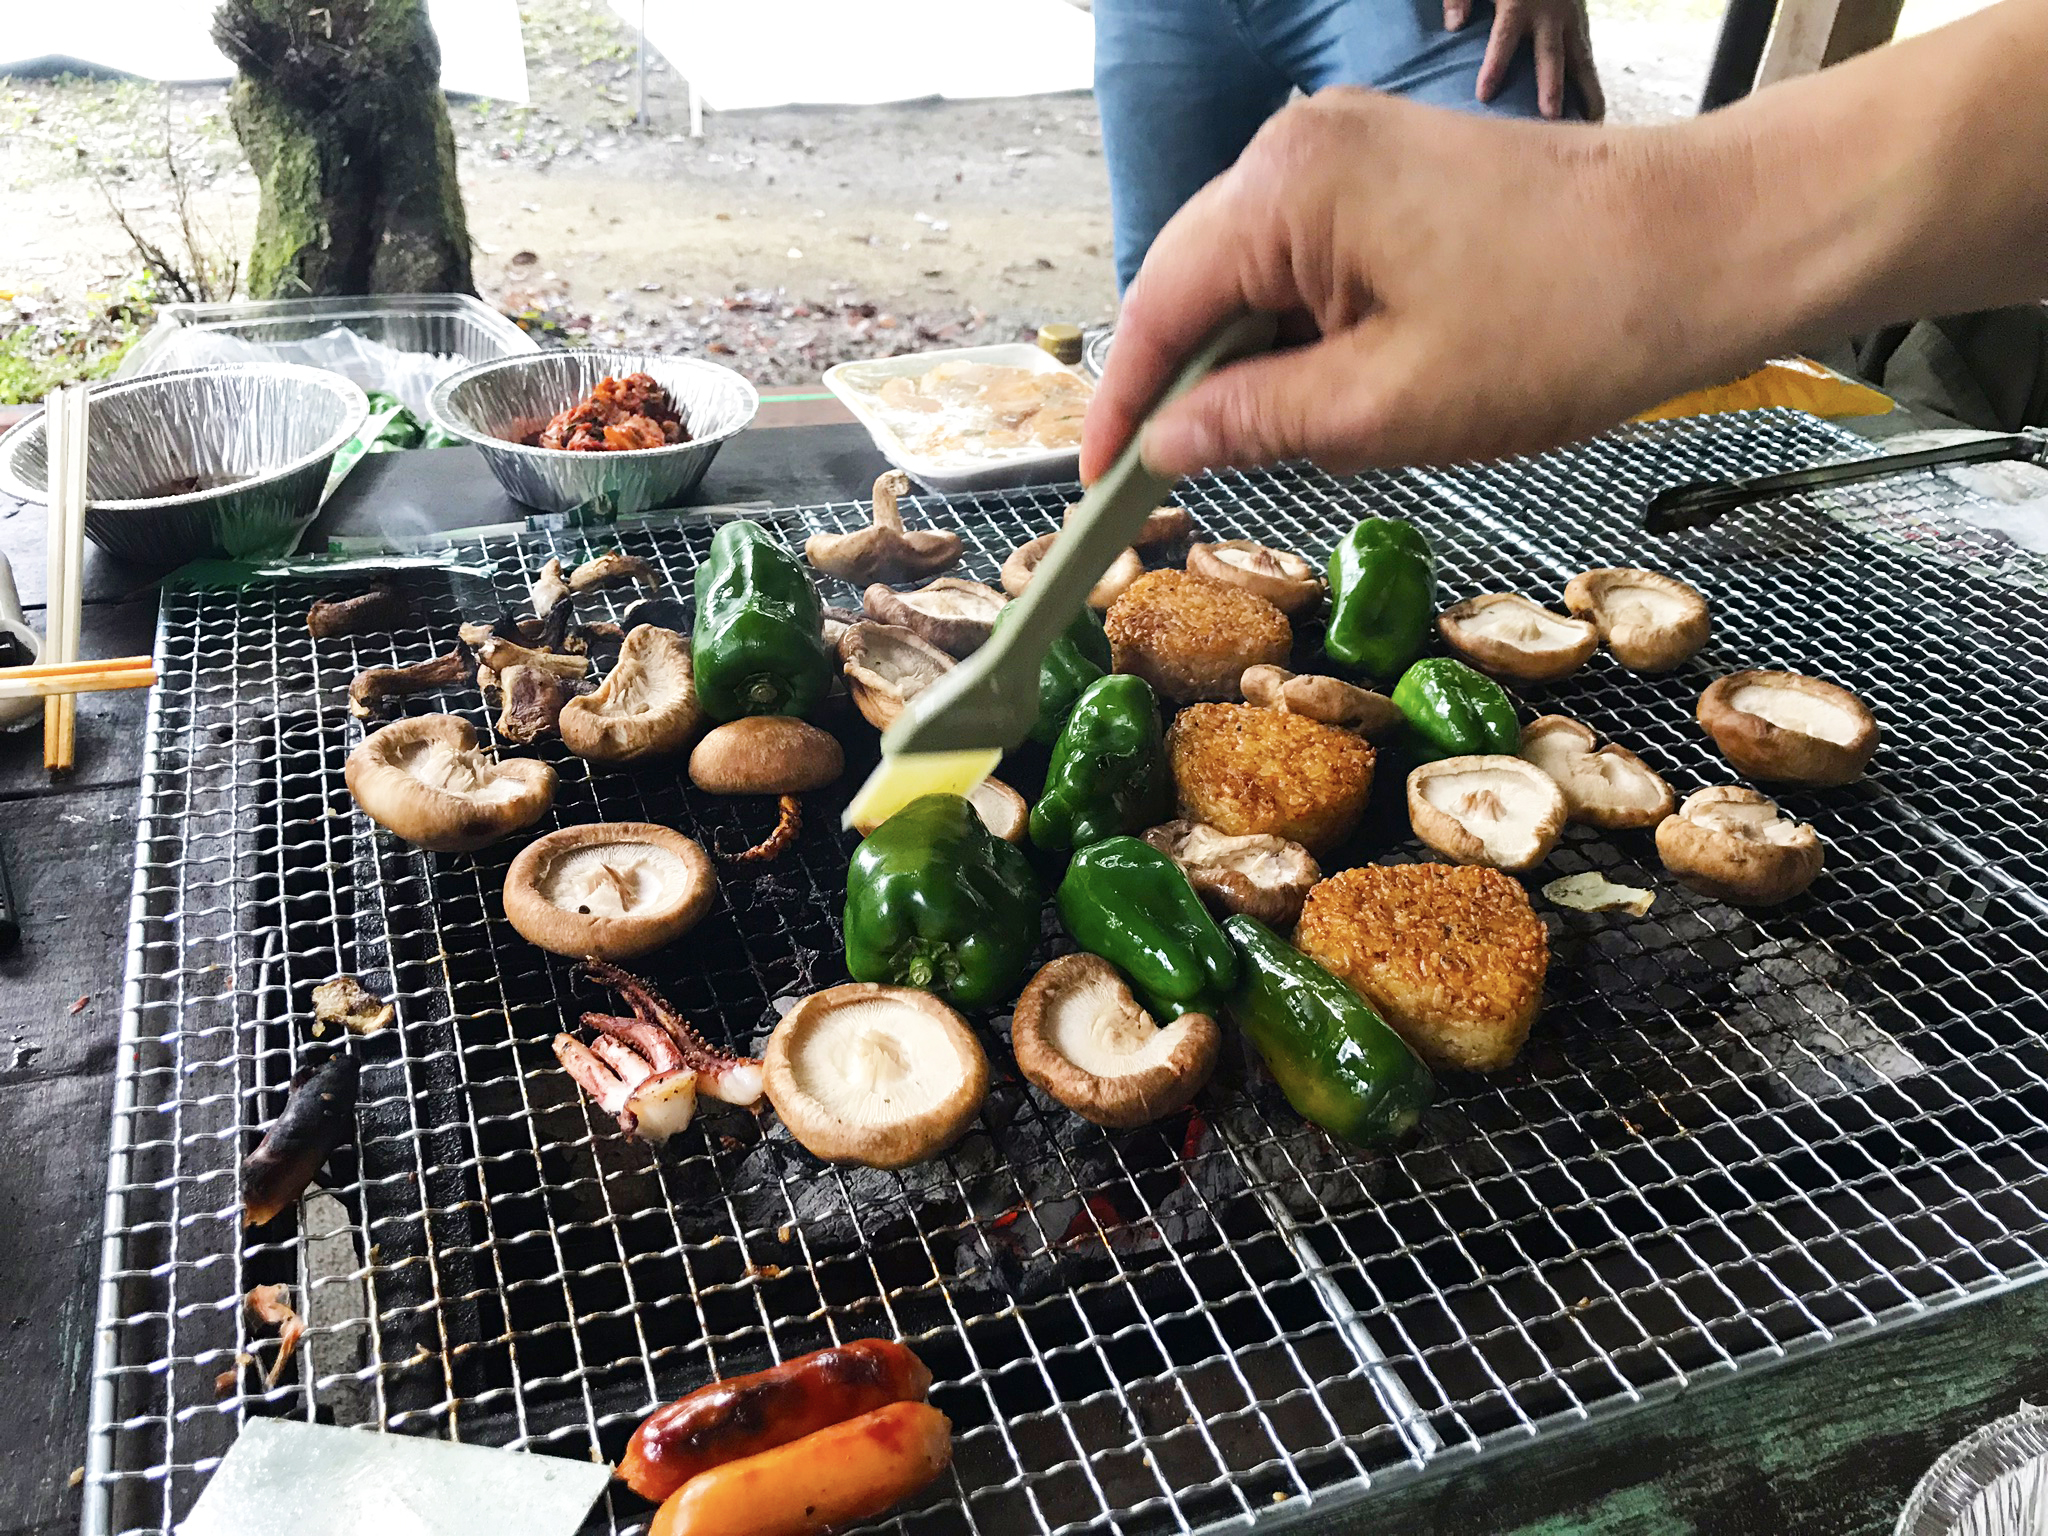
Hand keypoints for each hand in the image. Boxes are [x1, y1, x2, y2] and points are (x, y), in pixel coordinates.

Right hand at [1080, 89, 1770, 480]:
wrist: (1714, 247)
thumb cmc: (1566, 324)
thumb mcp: (1387, 406)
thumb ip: (1254, 425)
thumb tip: (1163, 447)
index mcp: (1284, 187)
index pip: (1156, 306)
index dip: (1122, 407)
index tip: (1102, 489)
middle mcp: (1300, 145)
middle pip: (1195, 284)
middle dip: (1191, 388)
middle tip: (1187, 487)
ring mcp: (1352, 149)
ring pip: (1255, 279)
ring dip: (1260, 366)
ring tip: (1308, 441)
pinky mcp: (1396, 171)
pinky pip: (1312, 260)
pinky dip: (1310, 332)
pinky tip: (1349, 389)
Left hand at [1445, 0, 1604, 120]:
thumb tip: (1454, 25)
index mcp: (1518, 5)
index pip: (1504, 39)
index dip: (1495, 66)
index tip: (1484, 96)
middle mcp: (1550, 15)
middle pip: (1551, 54)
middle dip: (1551, 86)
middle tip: (1551, 117)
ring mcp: (1571, 20)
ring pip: (1581, 60)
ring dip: (1586, 93)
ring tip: (1590, 125)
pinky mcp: (1582, 26)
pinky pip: (1587, 59)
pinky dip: (1591, 86)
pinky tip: (1593, 114)